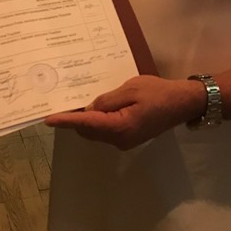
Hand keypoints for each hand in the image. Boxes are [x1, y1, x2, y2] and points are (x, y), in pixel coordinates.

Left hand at [44, 75, 204, 150]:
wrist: (182, 103)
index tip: (48, 119)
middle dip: (74, 119)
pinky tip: (98, 107)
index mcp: (120, 127)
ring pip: (95, 132)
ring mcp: (124, 141)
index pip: (86, 124)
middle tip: (65, 100)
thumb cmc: (158, 93)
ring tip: (79, 101)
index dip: (66, 121)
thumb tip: (89, 109)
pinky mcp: (128, 138)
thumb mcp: (130, 89)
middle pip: (88, 131)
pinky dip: (97, 122)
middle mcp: (119, 139)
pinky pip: (106, 131)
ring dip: (86, 121)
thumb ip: (106, 100)